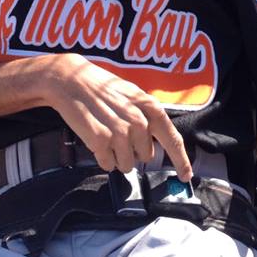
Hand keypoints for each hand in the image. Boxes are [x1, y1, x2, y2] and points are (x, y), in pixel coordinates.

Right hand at [42, 53, 192, 180]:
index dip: (180, 161)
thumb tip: (155, 139)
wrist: (70, 80)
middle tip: (118, 134)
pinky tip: (96, 142)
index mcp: (150, 107)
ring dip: (117, 157)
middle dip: (134, 151)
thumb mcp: (132, 95)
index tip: (186, 176)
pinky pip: (108, 164)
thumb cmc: (101, 87)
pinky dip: (103, 159)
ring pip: (127, 164)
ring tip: (106, 137)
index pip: (172, 139)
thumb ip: (146, 115)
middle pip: (145, 156)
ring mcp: (120, 132)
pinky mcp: (100, 141)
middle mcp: (138, 121)